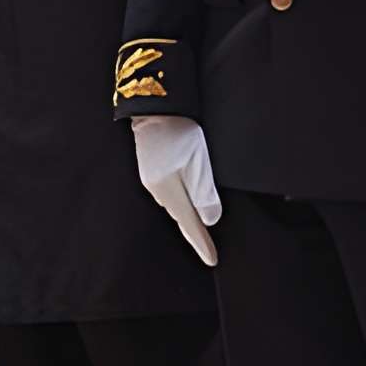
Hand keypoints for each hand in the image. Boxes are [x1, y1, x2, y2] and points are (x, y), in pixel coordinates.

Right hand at [129, 115, 221, 266]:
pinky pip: (170, 191)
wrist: (156, 105)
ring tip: (201, 224)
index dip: (201, 243)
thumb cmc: (179, 132)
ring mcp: (152, 178)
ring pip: (175, 203)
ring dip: (188, 212)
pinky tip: (188, 196)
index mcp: (169, 191)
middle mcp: (157, 189)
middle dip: (194, 230)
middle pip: (181, 215)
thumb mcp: (199, 162)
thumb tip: (210, 219)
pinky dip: (182, 198)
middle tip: (209, 246)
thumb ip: (205, 192)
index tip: (212, 260)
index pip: (189, 224)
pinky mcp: (152, 168)